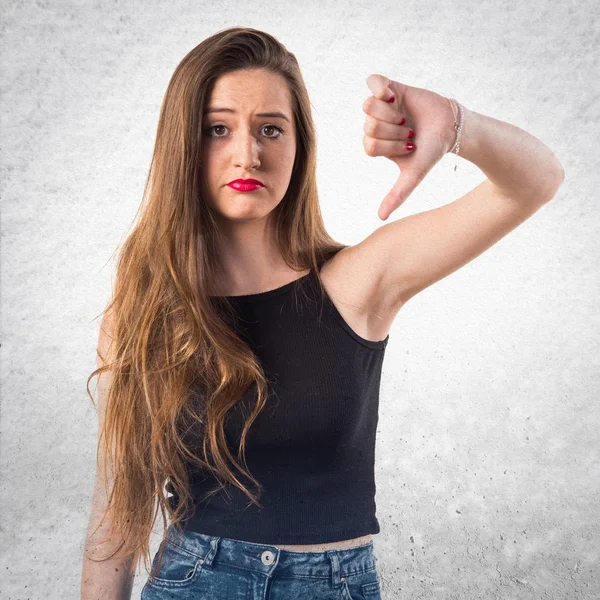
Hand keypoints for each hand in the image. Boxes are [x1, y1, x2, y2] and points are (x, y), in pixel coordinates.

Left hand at [362, 74, 458, 219]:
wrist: (451, 128)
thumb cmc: (431, 152)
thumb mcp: (413, 175)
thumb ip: (396, 195)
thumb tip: (380, 218)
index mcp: (375, 145)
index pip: (369, 145)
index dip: (391, 146)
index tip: (408, 145)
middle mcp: (375, 125)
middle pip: (368, 126)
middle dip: (393, 131)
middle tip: (409, 130)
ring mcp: (381, 106)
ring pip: (368, 106)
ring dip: (391, 114)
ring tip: (405, 116)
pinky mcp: (390, 87)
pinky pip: (373, 81)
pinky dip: (379, 87)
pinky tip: (392, 95)